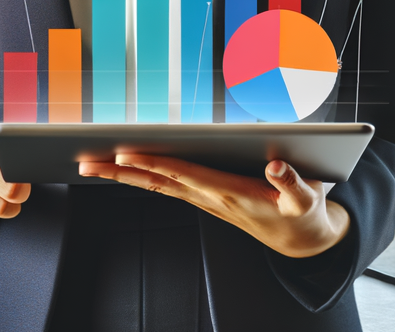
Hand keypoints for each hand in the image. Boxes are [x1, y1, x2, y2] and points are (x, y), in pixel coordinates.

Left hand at [78, 154, 349, 258]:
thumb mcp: (308, 200)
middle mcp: (209, 196)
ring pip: (155, 184)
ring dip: (122, 173)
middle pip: (157, 180)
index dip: (154, 162)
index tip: (125, 152)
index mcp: (229, 192)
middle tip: (86, 162)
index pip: (182, 173)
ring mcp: (204, 198)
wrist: (303, 241)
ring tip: (90, 163)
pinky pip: (165, 185)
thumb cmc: (303, 213)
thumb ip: (293, 183)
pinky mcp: (205, 196)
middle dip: (120, 170)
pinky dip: (141, 174)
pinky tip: (123, 168)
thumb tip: (276, 165)